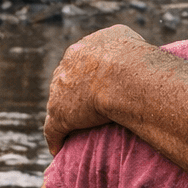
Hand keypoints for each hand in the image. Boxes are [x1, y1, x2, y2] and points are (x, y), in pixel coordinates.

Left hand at [44, 25, 156, 152]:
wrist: (122, 76)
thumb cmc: (134, 59)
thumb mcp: (127, 39)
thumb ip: (121, 45)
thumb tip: (131, 54)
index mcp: (81, 49)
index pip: (79, 63)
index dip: (87, 75)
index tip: (96, 84)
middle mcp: (66, 66)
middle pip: (65, 82)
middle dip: (72, 93)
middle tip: (86, 106)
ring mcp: (59, 91)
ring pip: (57, 105)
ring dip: (64, 116)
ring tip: (73, 129)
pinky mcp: (59, 115)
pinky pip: (53, 130)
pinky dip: (56, 139)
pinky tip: (58, 148)